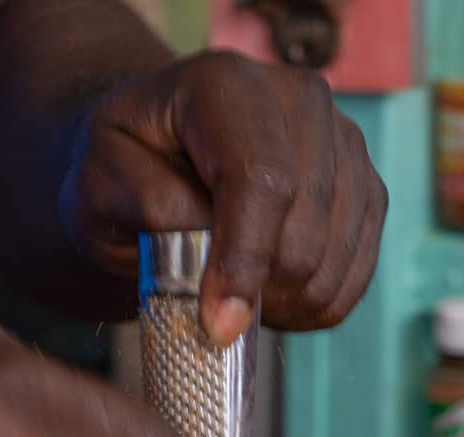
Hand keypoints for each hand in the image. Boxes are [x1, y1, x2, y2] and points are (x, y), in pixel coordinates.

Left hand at [60, 51, 387, 345]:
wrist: (157, 156)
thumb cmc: (125, 170)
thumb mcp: (98, 184)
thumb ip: (147, 205)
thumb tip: (211, 253)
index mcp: (226, 85)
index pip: (261, 179)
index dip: (245, 260)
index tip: (220, 325)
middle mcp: (301, 101)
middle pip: (306, 229)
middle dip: (260, 290)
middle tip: (212, 309)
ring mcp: (344, 145)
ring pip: (335, 260)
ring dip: (287, 304)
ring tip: (239, 299)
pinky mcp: (365, 191)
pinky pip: (356, 277)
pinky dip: (315, 307)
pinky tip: (272, 299)